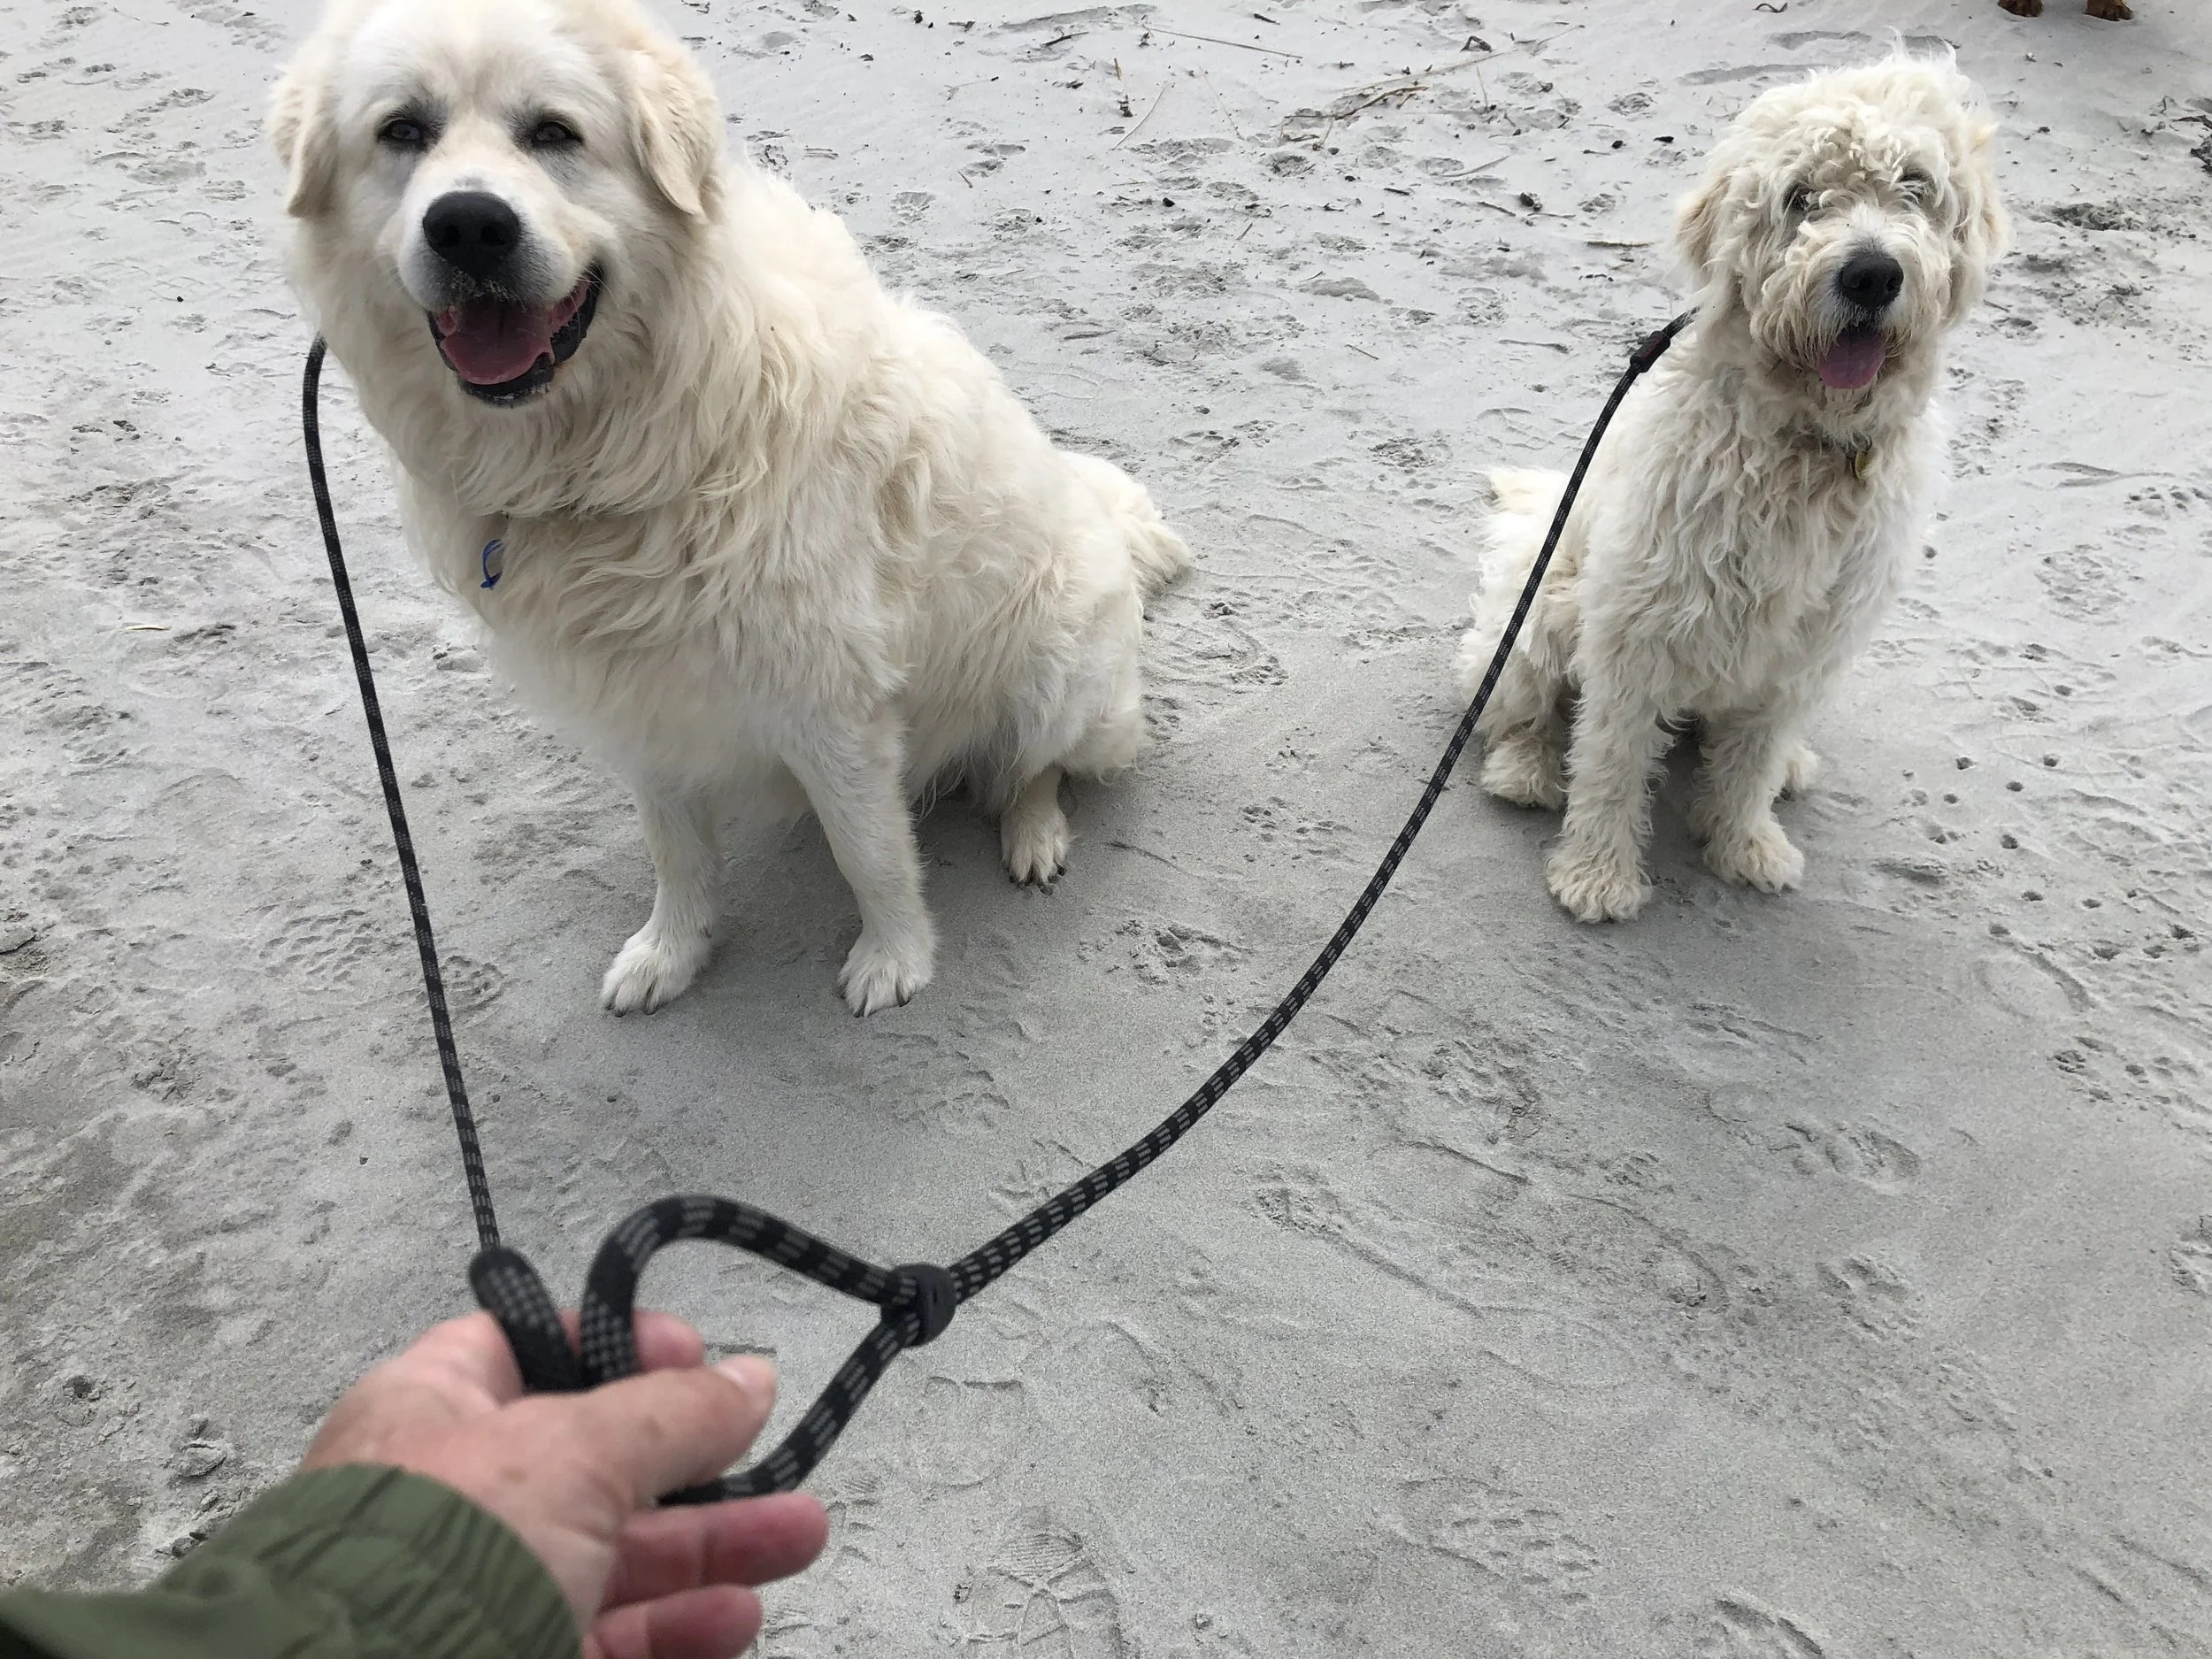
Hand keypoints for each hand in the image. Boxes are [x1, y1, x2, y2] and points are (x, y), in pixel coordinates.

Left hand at [303, 1310, 826, 1658]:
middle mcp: (455, 1502)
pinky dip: (678, 1630)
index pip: (527, 1351)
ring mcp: (485, 1593)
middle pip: (599, 1466)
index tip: (698, 1354)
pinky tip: (733, 1618)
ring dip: (714, 1550)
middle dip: (703, 1464)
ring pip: (618, 1561)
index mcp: (434, 1414)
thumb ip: (674, 1413)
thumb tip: (748, 1379)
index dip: (618, 1345)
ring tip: (796, 1536)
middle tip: (779, 1457)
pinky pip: (612, 1640)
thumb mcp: (575, 1449)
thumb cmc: (430, 1556)